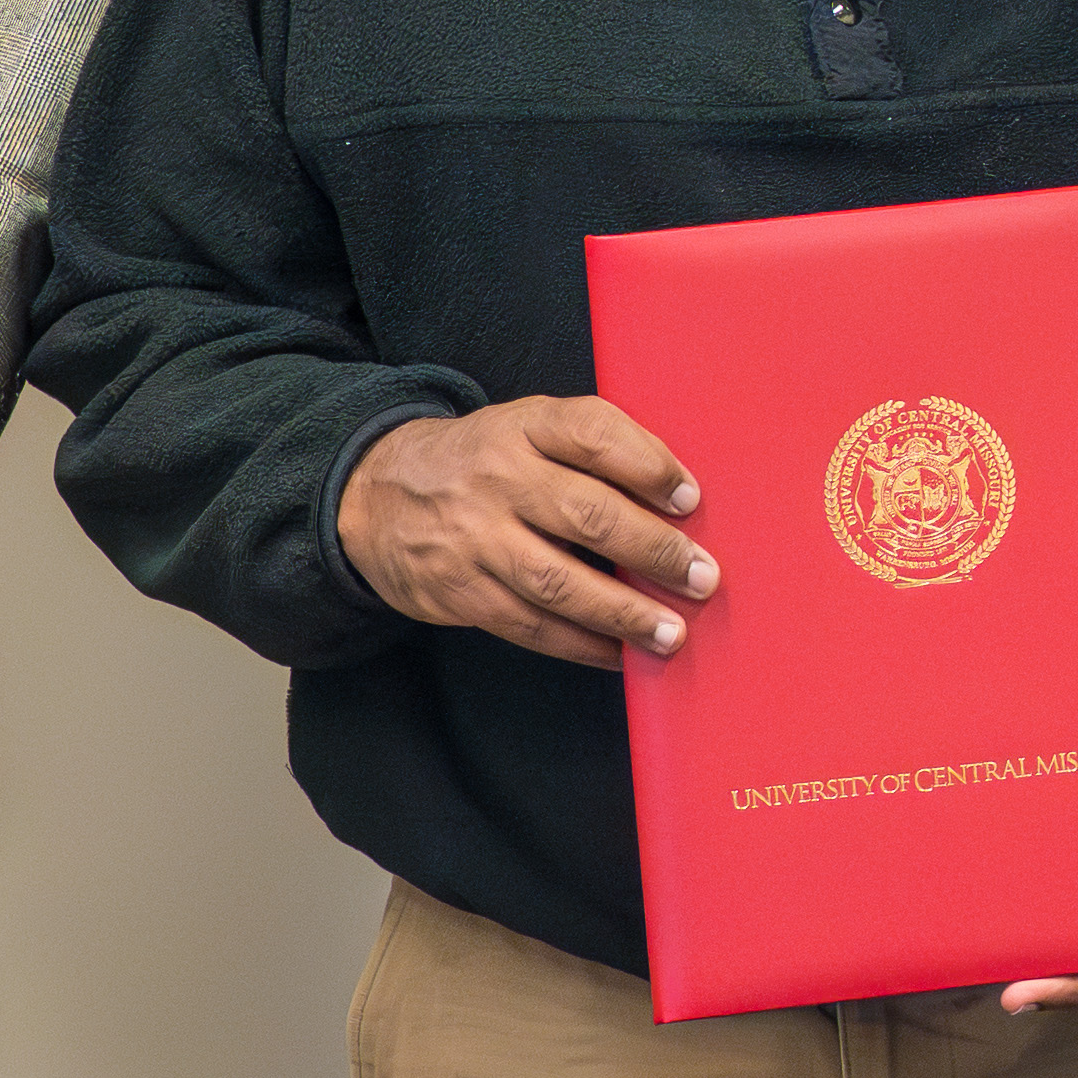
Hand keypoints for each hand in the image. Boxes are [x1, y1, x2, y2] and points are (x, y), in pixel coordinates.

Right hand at [336, 396, 710, 667]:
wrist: (376, 491)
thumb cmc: (482, 461)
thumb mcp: (528, 428)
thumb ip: (594, 449)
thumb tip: (678, 500)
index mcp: (523, 425)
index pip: (592, 432)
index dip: (649, 465)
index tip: (690, 499)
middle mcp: (497, 477)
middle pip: (586, 514)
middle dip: (653, 551)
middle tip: (702, 577)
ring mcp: (472, 536)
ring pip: (558, 581)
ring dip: (623, 613)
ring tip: (670, 632)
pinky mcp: (456, 590)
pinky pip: (528, 625)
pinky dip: (580, 644)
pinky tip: (618, 652)